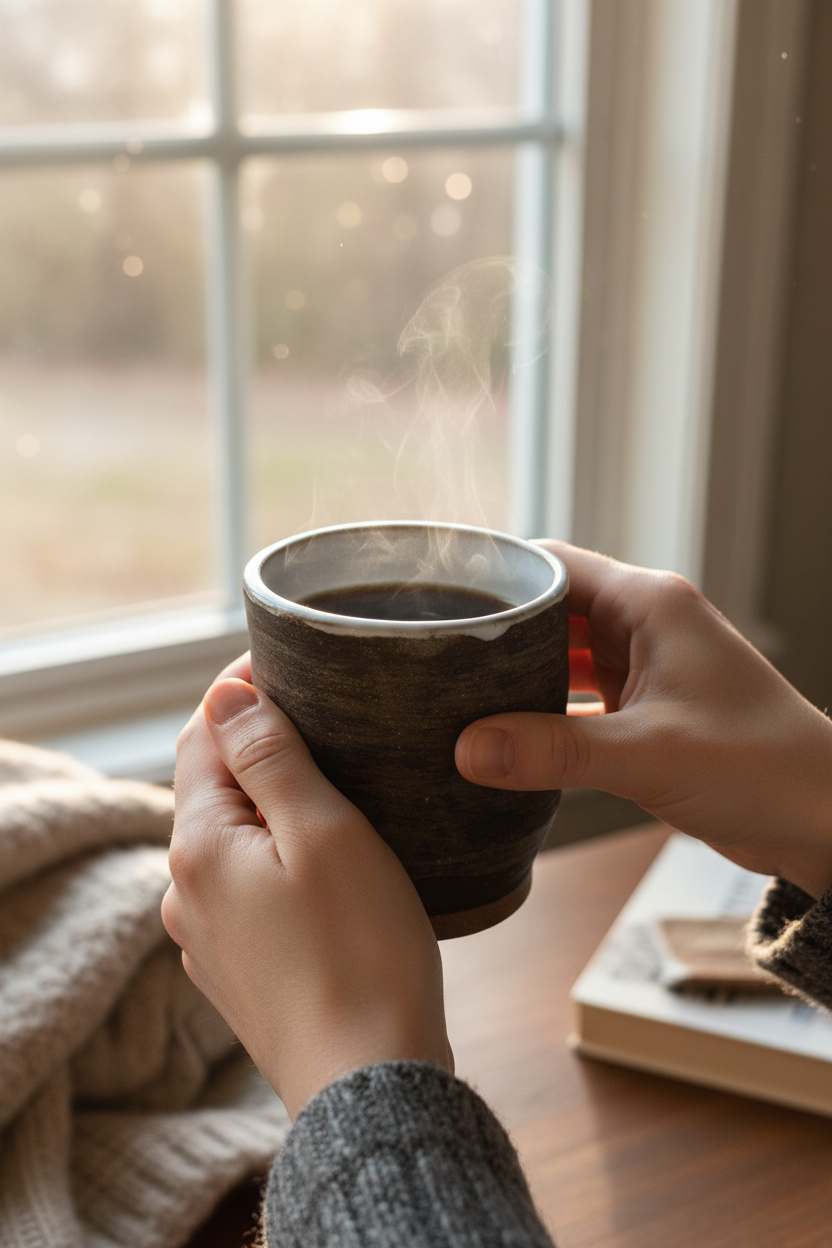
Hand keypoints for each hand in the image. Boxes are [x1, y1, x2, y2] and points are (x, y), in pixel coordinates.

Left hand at [162, 655, 451, 1119]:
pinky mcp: (240, 969)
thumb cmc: (362, 953)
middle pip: (214, 787)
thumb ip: (270, 757)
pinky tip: (330, 864)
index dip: (242, 691)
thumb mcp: (325, 832)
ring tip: (340, 787)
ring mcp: (209, 937)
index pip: (202, 736)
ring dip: (274, 805)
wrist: (370, 1084)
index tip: (292, 661)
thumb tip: (226, 694)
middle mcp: (187, 892)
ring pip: (234, 839)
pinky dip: (281, 858)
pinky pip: (250, 888)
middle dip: (262, 746)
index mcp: (199, 847)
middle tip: (331, 718)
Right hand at [455, 543, 831, 899]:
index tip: (437, 599)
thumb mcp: (649, 756)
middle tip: (430, 658)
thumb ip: (555, 751)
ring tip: (453, 698)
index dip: (495, 575)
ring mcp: (646, 666)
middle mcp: (645, 624)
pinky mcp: (646, 709)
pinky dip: (544, 712)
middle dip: (496, 633)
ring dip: (518, 676)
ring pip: (560, 656)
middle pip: (549, 609)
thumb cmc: (763, 768)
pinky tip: (505, 736)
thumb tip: (467, 748)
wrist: (825, 818)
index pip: (552, 564)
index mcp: (650, 604)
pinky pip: (578, 697)